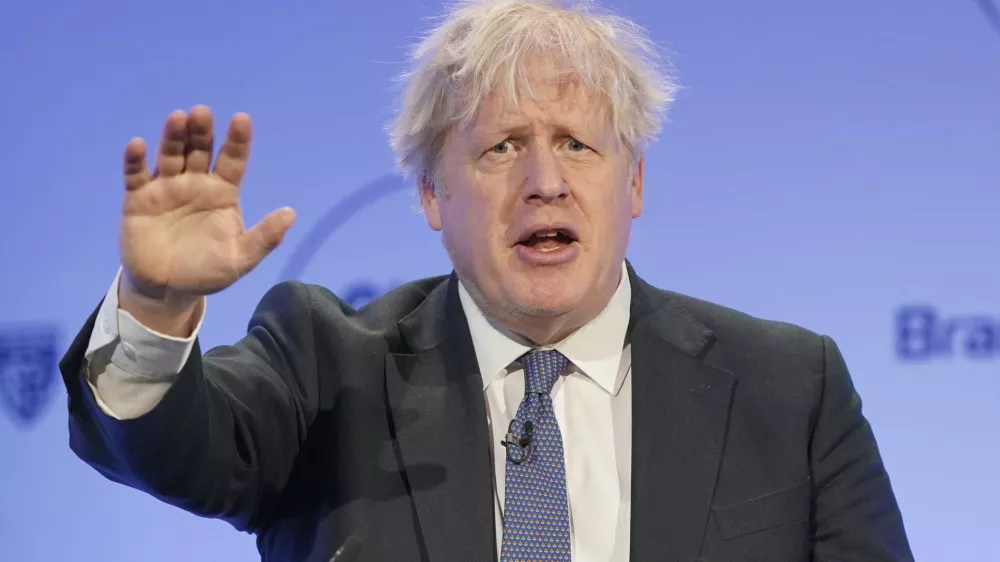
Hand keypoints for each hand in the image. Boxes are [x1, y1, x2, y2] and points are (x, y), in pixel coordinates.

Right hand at [119, 106, 294, 308]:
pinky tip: (138, 145)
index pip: (233, 160)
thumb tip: (291, 214)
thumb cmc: (207, 271)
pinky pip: (136, 175)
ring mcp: (166, 188)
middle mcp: (195, 183)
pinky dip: (135, 160)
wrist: (167, 289)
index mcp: (223, 192)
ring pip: (170, 155)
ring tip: (177, 118)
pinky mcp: (138, 199)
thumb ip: (265, 238)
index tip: (242, 120)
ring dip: (173, 137)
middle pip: (200, 150)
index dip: (237, 140)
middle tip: (202, 113)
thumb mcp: (240, 258)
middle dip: (201, 131)